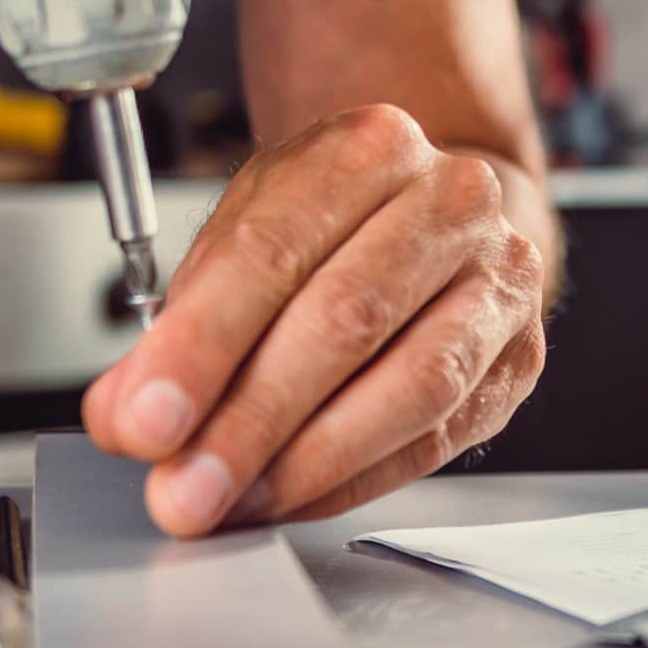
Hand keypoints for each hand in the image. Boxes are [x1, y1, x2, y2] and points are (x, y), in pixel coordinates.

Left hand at [81, 106, 550, 536]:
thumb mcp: (243, 237)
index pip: (273, 250)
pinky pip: (438, 437)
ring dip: (308, 460)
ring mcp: (501, 280)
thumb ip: (178, 324)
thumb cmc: (335, 226)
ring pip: (411, 385)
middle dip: (251, 418)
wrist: (435, 217)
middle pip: (346, 318)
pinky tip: (294, 496)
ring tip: (234, 500)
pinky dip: (355, 478)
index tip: (145, 420)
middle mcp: (452, 203)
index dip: (201, 345)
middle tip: (184, 485)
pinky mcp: (521, 357)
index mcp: (372, 147)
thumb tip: (126, 415)